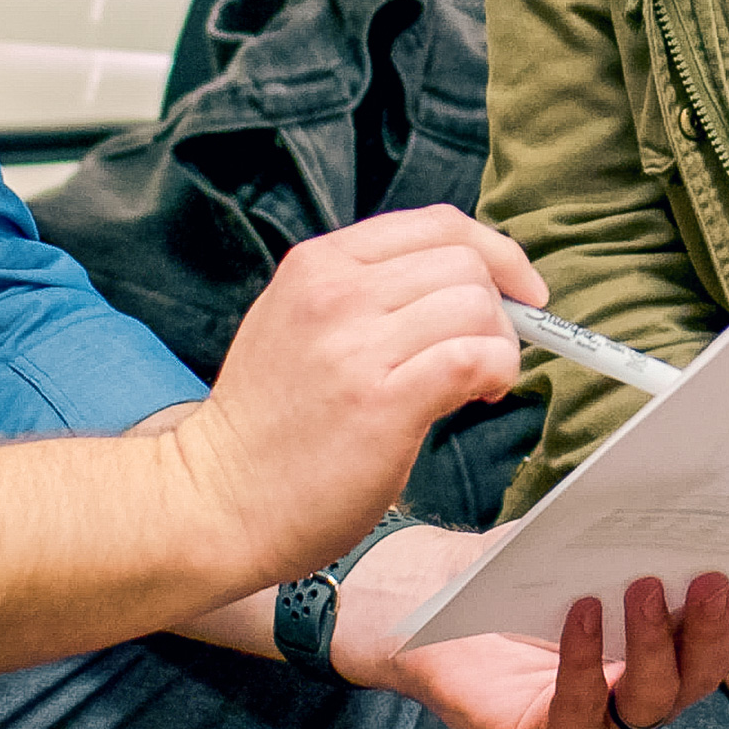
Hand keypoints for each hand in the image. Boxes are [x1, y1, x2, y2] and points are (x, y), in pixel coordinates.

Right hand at [172, 207, 540, 585]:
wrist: (209, 505)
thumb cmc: (264, 425)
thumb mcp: (297, 321)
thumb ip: (365, 290)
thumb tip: (464, 284)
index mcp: (320, 264)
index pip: (438, 224)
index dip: (495, 250)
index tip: (519, 285)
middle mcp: (338, 293)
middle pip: (465, 262)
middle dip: (500, 303)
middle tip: (494, 346)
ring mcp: (357, 347)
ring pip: (476, 305)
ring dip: (500, 341)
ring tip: (482, 377)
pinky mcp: (382, 402)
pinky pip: (474, 358)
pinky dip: (498, 369)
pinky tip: (483, 392)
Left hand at [336, 527, 728, 728]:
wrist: (428, 601)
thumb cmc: (518, 567)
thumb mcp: (586, 533)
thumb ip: (635, 518)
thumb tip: (688, 471)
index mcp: (673, 634)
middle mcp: (648, 682)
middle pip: (710, 669)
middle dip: (721, 623)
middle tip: (714, 574)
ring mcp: (603, 718)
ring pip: (657, 699)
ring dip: (660, 643)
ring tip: (646, 587)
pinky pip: (580, 710)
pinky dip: (585, 662)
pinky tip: (582, 614)